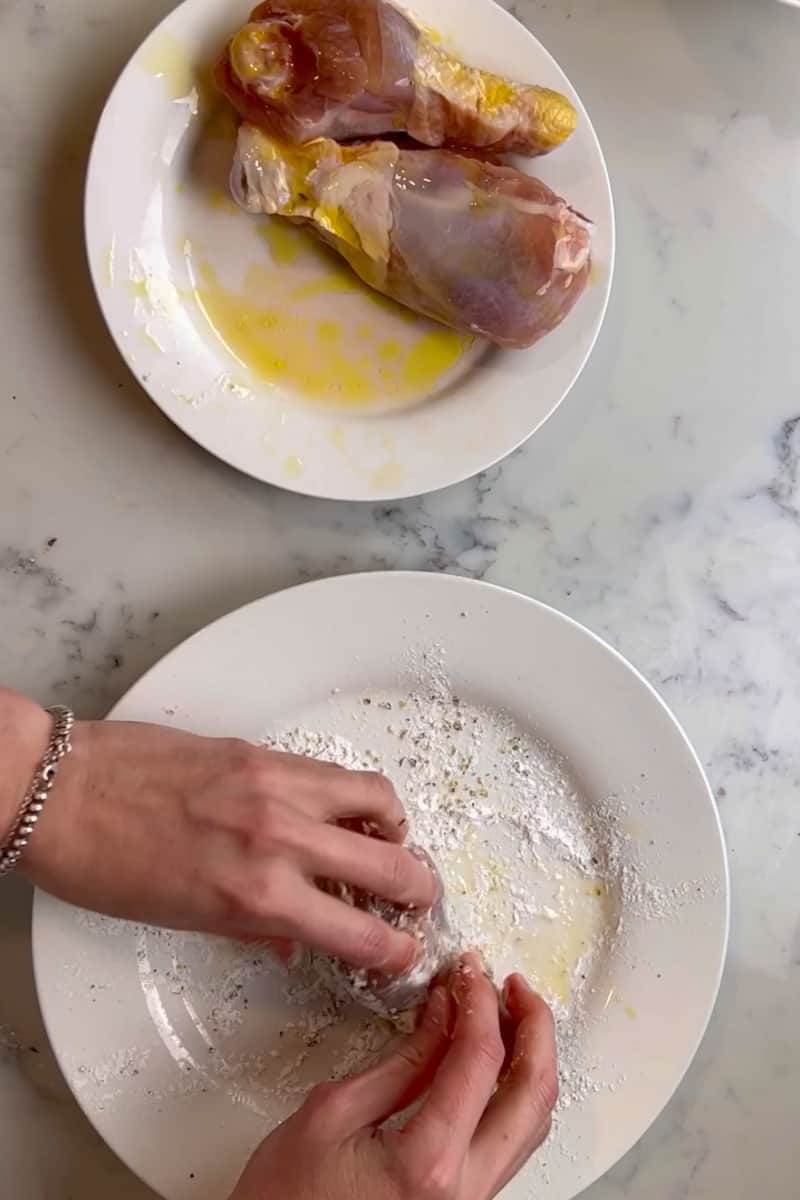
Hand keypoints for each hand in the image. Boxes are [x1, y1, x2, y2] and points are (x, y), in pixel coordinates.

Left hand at [21, 716, 436, 972]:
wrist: (65, 792)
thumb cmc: (106, 863)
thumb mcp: (182, 919)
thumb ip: (253, 927)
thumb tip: (298, 937)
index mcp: (257, 896)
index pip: (359, 932)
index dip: (396, 950)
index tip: (405, 954)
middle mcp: (279, 839)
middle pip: (392, 865)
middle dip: (420, 891)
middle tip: (419, 901)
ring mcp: (275, 787)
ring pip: (376, 800)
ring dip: (396, 829)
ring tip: (388, 842)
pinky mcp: (262, 751)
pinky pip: (332, 772)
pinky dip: (353, 795)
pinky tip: (339, 809)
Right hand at [231, 952, 557, 1199]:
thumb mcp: (330, 1114)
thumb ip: (399, 1064)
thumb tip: (443, 1014)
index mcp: (428, 1163)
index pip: (480, 1061)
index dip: (479, 1002)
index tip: (468, 970)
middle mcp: (466, 1190)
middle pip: (533, 1095)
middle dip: (535, 1028)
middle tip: (514, 986)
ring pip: (532, 1123)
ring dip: (530, 1061)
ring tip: (508, 1016)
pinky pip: (510, 1143)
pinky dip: (511, 1093)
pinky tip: (491, 1064)